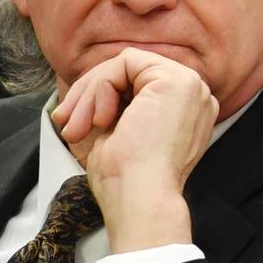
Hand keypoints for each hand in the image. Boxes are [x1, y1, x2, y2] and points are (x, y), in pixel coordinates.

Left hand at [51, 49, 218, 251]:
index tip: (72, 126)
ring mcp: (190, 85)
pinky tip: (102, 119)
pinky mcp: (176, 79)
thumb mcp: (118, 134)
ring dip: (91, 93)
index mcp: (186, 111)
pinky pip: (126, 62)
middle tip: (67, 124)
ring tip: (78, 127)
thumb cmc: (127, 180)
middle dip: (89, 94)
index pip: (137, 84)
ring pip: (125, 65)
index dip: (99, 98)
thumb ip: (116, 107)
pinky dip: (102, 87)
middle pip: (131, 71)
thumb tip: (88, 91)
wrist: (141, 200)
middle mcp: (195, 95)